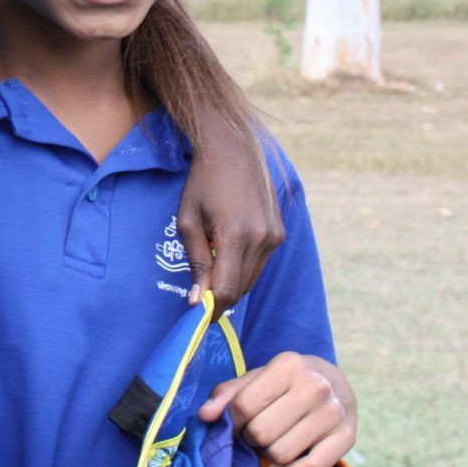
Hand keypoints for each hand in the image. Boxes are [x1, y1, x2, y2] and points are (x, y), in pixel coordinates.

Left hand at [177, 134, 283, 312]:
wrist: (233, 150)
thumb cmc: (202, 182)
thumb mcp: (187, 220)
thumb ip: (195, 261)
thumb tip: (197, 300)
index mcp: (236, 235)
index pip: (227, 289)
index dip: (212, 308)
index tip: (197, 316)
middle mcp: (262, 239)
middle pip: (241, 287)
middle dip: (220, 297)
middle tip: (200, 298)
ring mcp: (275, 236)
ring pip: (252, 278)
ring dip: (232, 282)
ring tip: (211, 269)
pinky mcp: (279, 232)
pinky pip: (260, 263)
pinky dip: (243, 267)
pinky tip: (227, 252)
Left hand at [199, 353, 354, 466]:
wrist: (335, 383)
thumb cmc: (286, 382)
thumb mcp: (257, 378)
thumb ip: (228, 394)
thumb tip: (205, 415)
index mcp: (288, 365)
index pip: (244, 406)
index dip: (233, 422)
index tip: (236, 424)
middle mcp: (314, 386)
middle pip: (261, 432)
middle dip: (251, 439)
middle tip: (256, 434)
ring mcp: (333, 412)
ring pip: (282, 454)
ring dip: (269, 454)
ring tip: (273, 441)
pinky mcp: (347, 436)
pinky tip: (281, 466)